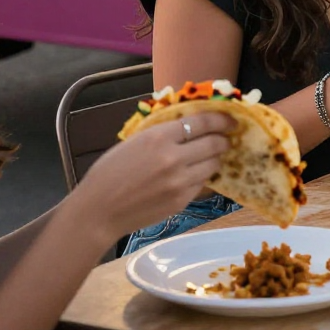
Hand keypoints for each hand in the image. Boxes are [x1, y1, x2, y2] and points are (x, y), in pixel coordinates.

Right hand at [70, 113, 231, 244]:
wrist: (98, 211)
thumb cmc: (109, 173)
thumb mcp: (134, 141)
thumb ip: (163, 132)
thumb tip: (190, 124)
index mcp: (159, 137)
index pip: (202, 121)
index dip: (221, 118)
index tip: (231, 118)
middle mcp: (174, 158)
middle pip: (214, 143)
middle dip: (224, 138)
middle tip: (227, 137)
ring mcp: (179, 182)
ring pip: (213, 164)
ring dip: (216, 158)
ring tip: (213, 155)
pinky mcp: (181, 201)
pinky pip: (202, 183)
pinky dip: (203, 176)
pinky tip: (197, 173)